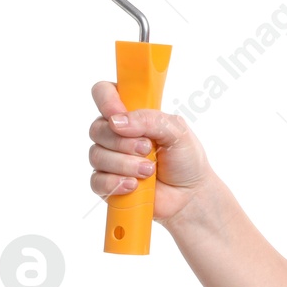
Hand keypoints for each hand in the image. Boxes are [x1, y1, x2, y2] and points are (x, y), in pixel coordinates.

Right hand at [88, 80, 209, 225]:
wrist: (190, 194)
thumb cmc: (185, 159)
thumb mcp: (177, 131)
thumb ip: (150, 119)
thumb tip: (116, 121)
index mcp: (132, 114)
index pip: (104, 93)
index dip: (106, 100)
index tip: (118, 115)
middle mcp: (116, 134)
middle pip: (97, 129)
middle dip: (123, 142)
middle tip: (148, 149)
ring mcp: (110, 159)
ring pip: (96, 155)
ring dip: (125, 164)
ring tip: (149, 170)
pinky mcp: (107, 183)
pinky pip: (96, 180)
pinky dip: (116, 183)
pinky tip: (134, 185)